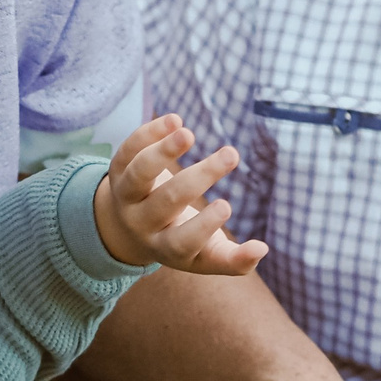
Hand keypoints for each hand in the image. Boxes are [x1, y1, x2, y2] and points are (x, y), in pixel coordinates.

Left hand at [93, 113, 269, 276]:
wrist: (126, 228)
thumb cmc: (181, 237)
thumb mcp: (204, 255)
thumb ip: (233, 260)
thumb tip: (263, 250)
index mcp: (166, 248)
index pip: (181, 242)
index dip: (202, 227)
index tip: (226, 206)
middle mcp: (142, 223)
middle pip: (166, 202)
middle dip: (198, 178)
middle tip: (232, 155)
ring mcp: (126, 197)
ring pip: (139, 175)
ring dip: (162, 152)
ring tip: (187, 133)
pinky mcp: (117, 171)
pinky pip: (128, 151)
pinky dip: (148, 134)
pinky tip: (175, 120)